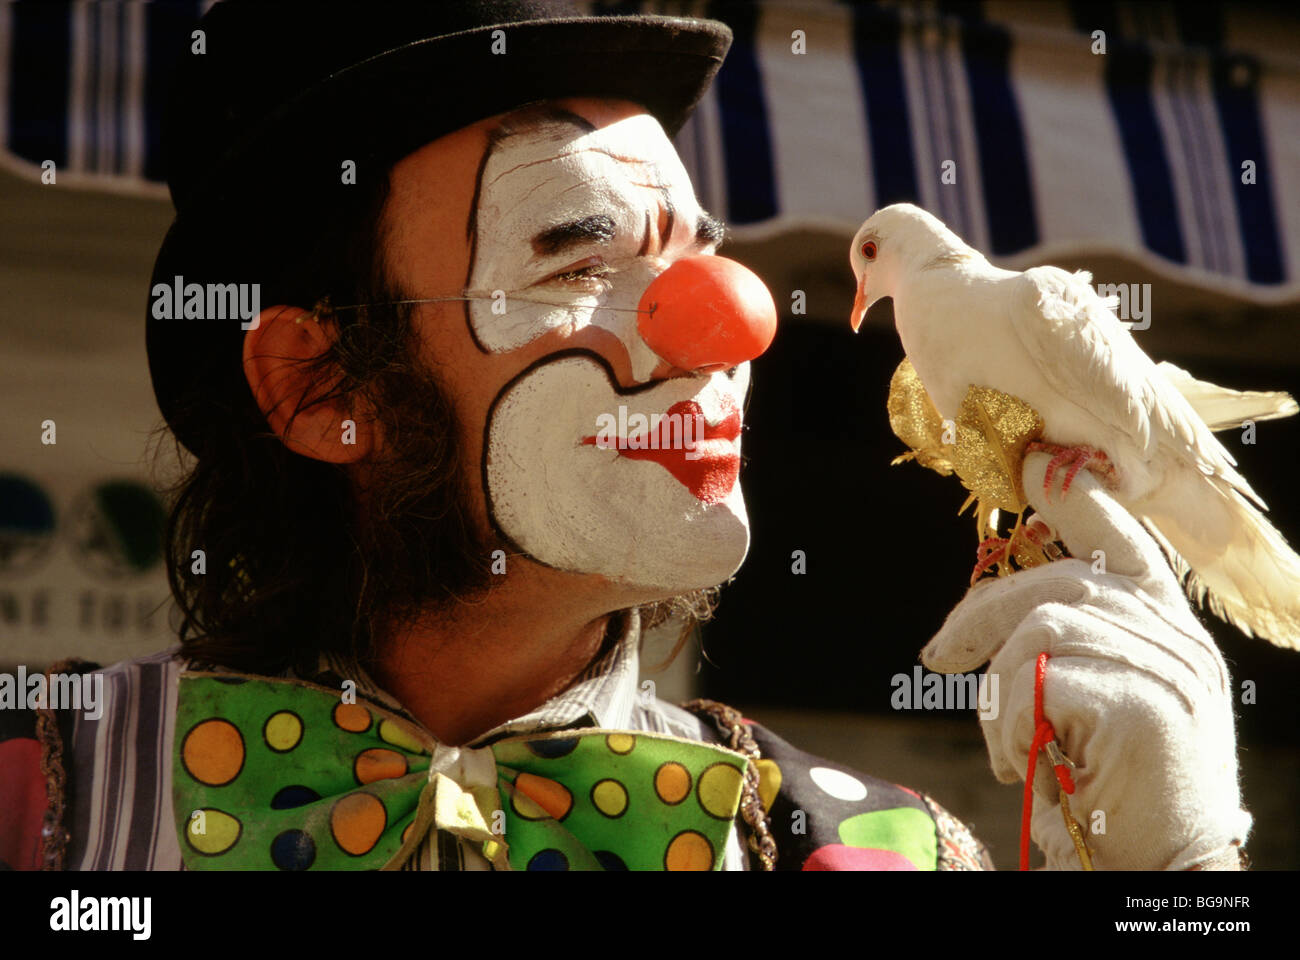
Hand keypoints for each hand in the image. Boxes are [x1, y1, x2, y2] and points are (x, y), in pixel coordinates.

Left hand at [922, 453, 1250, 869]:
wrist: (1159, 871)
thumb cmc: (1111, 792)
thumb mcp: (1092, 709)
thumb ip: (1066, 652)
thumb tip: (984, 616)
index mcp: (1168, 632)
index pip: (1125, 541)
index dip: (1078, 498)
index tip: (1036, 465)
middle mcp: (1177, 639)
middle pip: (1060, 579)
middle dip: (983, 611)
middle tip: (937, 654)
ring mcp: (1168, 667)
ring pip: (1042, 623)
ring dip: (998, 685)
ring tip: (1004, 741)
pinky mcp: (1143, 703)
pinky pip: (1039, 676)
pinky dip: (1008, 721)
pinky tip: (1017, 764)